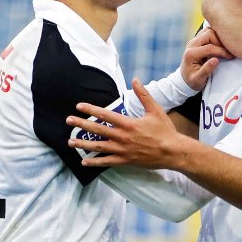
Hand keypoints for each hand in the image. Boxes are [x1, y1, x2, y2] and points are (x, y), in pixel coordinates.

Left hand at [67, 78, 190, 168]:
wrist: (172, 152)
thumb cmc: (165, 130)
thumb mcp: (155, 110)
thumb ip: (143, 94)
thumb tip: (135, 79)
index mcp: (128, 123)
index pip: (105, 115)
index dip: (91, 109)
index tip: (79, 106)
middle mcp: (122, 137)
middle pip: (97, 130)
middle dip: (81, 125)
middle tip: (69, 121)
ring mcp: (123, 150)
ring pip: (98, 146)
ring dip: (83, 144)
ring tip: (70, 142)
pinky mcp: (125, 160)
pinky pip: (107, 162)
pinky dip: (95, 162)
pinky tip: (84, 162)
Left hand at [180, 27, 230, 90]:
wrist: (185, 79)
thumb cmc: (193, 81)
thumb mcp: (198, 80)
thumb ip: (206, 70)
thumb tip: (216, 60)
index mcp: (191, 54)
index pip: (209, 47)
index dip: (222, 51)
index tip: (230, 57)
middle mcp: (191, 44)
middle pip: (209, 34)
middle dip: (220, 42)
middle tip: (228, 51)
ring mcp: (194, 40)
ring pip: (209, 30)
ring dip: (218, 37)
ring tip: (225, 48)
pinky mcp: (197, 40)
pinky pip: (208, 32)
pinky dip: (216, 36)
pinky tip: (221, 45)